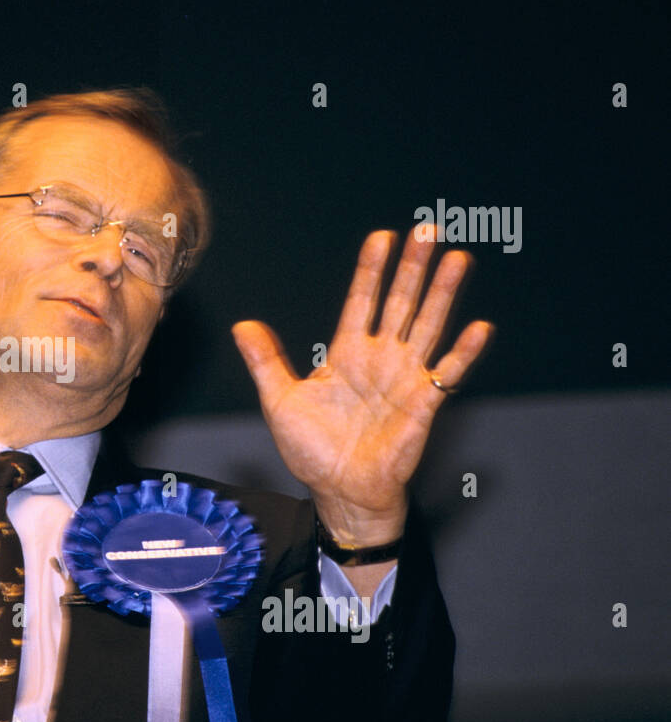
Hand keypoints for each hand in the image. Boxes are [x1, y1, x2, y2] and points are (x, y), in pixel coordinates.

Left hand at [232, 225, 492, 545]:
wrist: (339, 491)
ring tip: (456, 259)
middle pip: (400, 303)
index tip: (382, 237)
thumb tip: (243, 326)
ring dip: (442, 293)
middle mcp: (380, 360)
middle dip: (412, 267)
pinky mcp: (423, 405)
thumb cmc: (313, 451)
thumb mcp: (280, 401)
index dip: (371, 270)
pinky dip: (464, 351)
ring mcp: (404, 379)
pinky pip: (447, 373)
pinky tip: (479, 327)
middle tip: (427, 231)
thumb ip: (266, 361)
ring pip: (427, 326)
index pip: (361, 301)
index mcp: (346, 355)